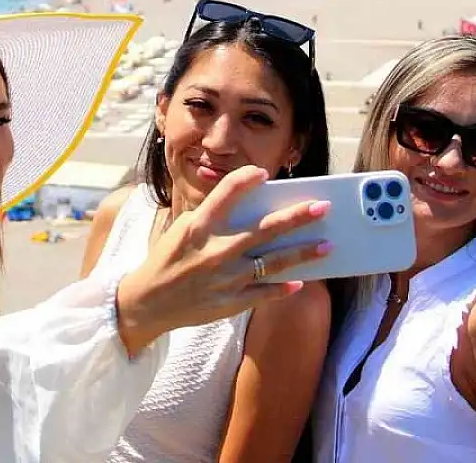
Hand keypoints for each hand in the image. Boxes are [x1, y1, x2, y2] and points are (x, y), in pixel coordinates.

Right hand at [114, 166, 330, 354]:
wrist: (148, 302)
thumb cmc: (168, 259)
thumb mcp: (183, 229)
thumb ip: (213, 216)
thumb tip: (251, 206)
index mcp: (200, 226)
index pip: (227, 193)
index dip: (246, 179)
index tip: (263, 173)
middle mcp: (216, 250)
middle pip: (266, 229)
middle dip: (297, 217)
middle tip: (322, 207)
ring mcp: (226, 278)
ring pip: (274, 262)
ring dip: (303, 253)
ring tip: (327, 245)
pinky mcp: (230, 302)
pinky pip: (264, 293)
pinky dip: (283, 288)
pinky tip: (300, 282)